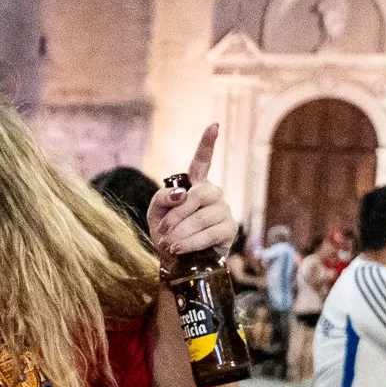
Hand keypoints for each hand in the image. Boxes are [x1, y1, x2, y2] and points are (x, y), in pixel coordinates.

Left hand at [147, 126, 238, 260]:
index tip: (214, 126)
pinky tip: (180, 248)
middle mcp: (212, 194)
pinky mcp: (229, 229)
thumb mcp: (155, 212)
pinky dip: (191, 242)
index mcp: (194, 185)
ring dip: (181, 232)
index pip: (202, 161)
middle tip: (163, 231)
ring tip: (169, 243)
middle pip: (199, 194)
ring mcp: (223, 210)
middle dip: (178, 214)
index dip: (208, 143)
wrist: (175, 260)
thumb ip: (163, 197)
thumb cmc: (166, 233)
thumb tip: (182, 194)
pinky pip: (211, 233)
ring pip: (203, 217)